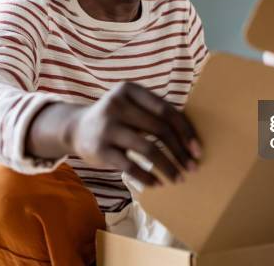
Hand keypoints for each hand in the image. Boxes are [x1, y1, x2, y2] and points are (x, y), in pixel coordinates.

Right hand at [67, 82, 202, 186]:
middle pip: (160, 130)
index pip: (166, 111)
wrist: (77, 128)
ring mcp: (107, 127)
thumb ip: (155, 113)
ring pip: (148, 149)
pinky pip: (130, 166)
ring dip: (168, 166)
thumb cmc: (117, 119)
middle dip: (180, 151)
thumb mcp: (132, 106)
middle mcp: (117, 105)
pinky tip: (158, 183)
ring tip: (178, 178)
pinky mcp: (99, 149)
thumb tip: (192, 139)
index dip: (185, 131)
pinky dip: (147, 177)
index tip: (197, 150)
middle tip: (192, 168)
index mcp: (131, 90)